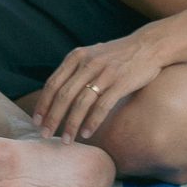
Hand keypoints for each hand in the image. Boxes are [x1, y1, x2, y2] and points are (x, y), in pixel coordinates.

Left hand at [32, 31, 164, 141]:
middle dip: (52, 118)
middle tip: (45, 135)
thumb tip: (55, 96)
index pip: (53, 83)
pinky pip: (102, 106)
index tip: (37, 122)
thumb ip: (75, 71)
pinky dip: (92, 122)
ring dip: (71, 125)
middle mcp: (88, 63)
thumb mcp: (92, 55)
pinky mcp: (121, 82)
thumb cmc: (118, 55)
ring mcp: (105, 73)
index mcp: (77, 56)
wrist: (149, 46)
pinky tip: (87, 133)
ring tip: (67, 140)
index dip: (43, 104)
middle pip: (63, 95)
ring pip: (81, 103)